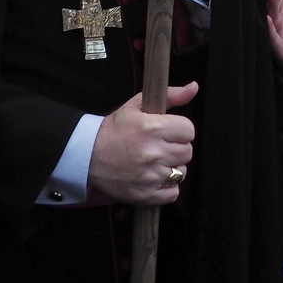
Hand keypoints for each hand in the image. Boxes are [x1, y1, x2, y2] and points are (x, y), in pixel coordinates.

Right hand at [88, 83, 196, 204]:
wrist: (88, 155)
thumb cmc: (114, 129)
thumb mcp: (137, 105)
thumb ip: (170, 95)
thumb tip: (194, 87)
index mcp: (153, 128)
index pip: (189, 130)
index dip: (180, 130)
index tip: (169, 132)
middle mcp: (154, 152)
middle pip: (187, 152)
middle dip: (176, 148)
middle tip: (160, 146)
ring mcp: (150, 176)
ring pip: (181, 172)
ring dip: (172, 168)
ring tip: (155, 162)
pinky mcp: (146, 195)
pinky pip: (173, 193)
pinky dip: (167, 187)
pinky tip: (153, 177)